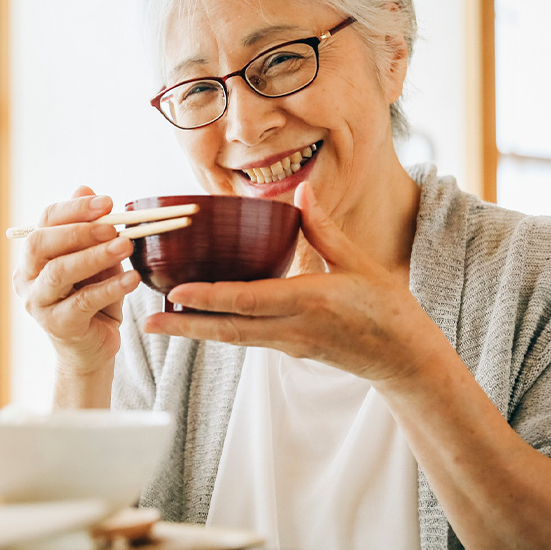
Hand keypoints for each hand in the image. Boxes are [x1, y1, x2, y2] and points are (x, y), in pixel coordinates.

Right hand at [13, 185, 140, 375]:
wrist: (94, 346)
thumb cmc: (95, 297)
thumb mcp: (97, 259)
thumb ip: (92, 229)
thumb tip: (86, 187)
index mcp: (34, 255)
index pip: (45, 221)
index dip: (75, 208)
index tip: (108, 202)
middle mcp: (27, 277)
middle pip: (42, 244)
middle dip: (80, 230)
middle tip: (114, 226)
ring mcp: (38, 303)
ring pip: (60, 272)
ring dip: (95, 256)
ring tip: (126, 245)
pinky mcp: (58, 325)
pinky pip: (83, 302)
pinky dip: (110, 287)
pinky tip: (133, 278)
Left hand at [143, 182, 439, 383]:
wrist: (403, 358)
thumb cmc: (386, 308)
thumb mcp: (358, 262)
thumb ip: (323, 228)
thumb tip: (299, 191)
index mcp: (310, 302)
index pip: (250, 301)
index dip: (210, 298)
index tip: (176, 293)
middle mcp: (292, 328)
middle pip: (228, 330)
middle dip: (185, 328)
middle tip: (147, 324)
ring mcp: (289, 345)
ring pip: (234, 338)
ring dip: (196, 332)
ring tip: (162, 324)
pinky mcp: (290, 350)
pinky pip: (248, 339)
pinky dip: (221, 330)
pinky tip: (202, 321)